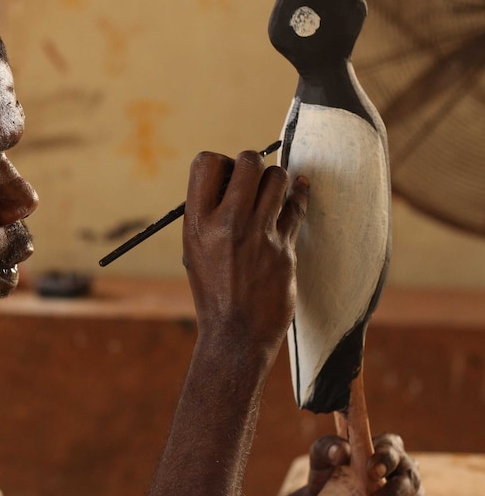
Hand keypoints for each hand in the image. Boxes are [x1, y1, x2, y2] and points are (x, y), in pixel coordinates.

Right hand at [182, 150, 308, 358]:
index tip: (227, 180)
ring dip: (276, 180)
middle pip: (248, 161)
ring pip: (278, 177)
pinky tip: (300, 188)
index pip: (206, 162)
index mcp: (196, 222)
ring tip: (271, 195)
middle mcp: (226, 223)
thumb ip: (208, 214)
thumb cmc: (213, 290)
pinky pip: (298, 205)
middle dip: (252, 164)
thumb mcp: (194, 249)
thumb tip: (232, 178)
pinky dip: (300, 193)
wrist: (235, 334)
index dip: (221, 163)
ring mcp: (258, 234)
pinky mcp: (284, 247)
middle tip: (252, 184)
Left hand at [307, 433, 426, 495]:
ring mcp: (412, 494)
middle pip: (410, 478)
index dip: (384, 459)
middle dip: (392, 495)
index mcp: (387, 446)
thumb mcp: (321, 458)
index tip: (372, 471)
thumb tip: (340, 451)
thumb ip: (327, 448)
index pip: (392, 447)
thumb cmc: (329, 473)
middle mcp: (405, 468)